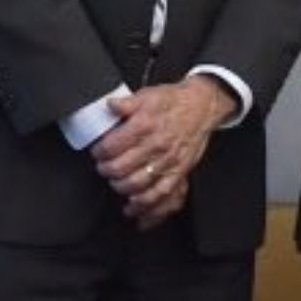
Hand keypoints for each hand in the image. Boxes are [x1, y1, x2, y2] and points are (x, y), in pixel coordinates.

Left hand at [90, 75, 233, 221]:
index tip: (98, 151)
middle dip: (106, 170)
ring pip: (136, 184)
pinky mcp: (179, 170)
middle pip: (120, 168)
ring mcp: (168, 160)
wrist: (202, 105)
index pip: (111, 147)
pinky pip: (160, 193)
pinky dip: (144, 203)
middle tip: (104, 167)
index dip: (99, 152)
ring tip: (116, 181)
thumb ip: (125, 102)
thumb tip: (108, 106)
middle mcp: (156, 145)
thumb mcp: (148, 94)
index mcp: (145, 125)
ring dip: (120, 186)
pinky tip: (132, 205)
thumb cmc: (173, 101)